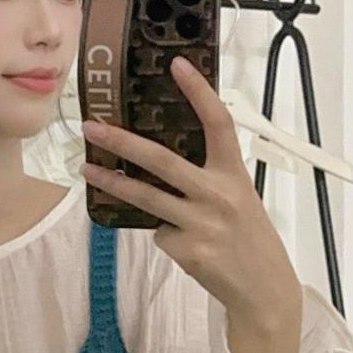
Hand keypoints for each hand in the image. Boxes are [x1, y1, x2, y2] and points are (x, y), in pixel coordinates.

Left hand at [81, 56, 301, 327]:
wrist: (264, 289)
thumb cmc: (249, 239)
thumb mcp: (239, 200)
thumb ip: (208, 181)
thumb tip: (159, 168)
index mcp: (235, 175)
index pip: (219, 123)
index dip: (199, 91)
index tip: (177, 64)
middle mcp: (218, 195)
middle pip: (163, 160)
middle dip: (123, 142)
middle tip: (93, 128)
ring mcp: (201, 224)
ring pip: (146, 196)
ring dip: (112, 182)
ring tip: (87, 169)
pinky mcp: (187, 250)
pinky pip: (158, 232)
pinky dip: (160, 232)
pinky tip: (182, 243)